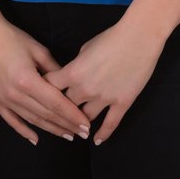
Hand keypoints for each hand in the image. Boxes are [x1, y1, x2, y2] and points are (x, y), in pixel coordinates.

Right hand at [0, 14, 89, 144]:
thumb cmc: (11, 38)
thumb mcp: (38, 50)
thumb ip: (54, 70)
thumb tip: (68, 85)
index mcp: (28, 80)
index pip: (56, 103)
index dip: (72, 115)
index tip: (85, 124)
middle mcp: (15, 94)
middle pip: (46, 115)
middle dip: (66, 125)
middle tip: (82, 133)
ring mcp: (3, 99)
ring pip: (32, 120)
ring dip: (50, 129)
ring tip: (67, 135)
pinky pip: (11, 120)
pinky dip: (23, 131)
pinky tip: (35, 139)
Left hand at [46, 15, 162, 144]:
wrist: (139, 37)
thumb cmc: (111, 37)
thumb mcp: (85, 48)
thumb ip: (76, 65)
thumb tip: (73, 74)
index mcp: (72, 73)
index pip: (49, 88)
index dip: (43, 92)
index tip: (41, 97)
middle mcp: (84, 89)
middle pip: (64, 106)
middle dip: (60, 111)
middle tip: (57, 117)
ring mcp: (104, 98)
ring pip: (84, 119)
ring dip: (78, 124)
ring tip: (75, 130)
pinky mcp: (122, 102)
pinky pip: (110, 124)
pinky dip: (102, 134)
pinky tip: (96, 140)